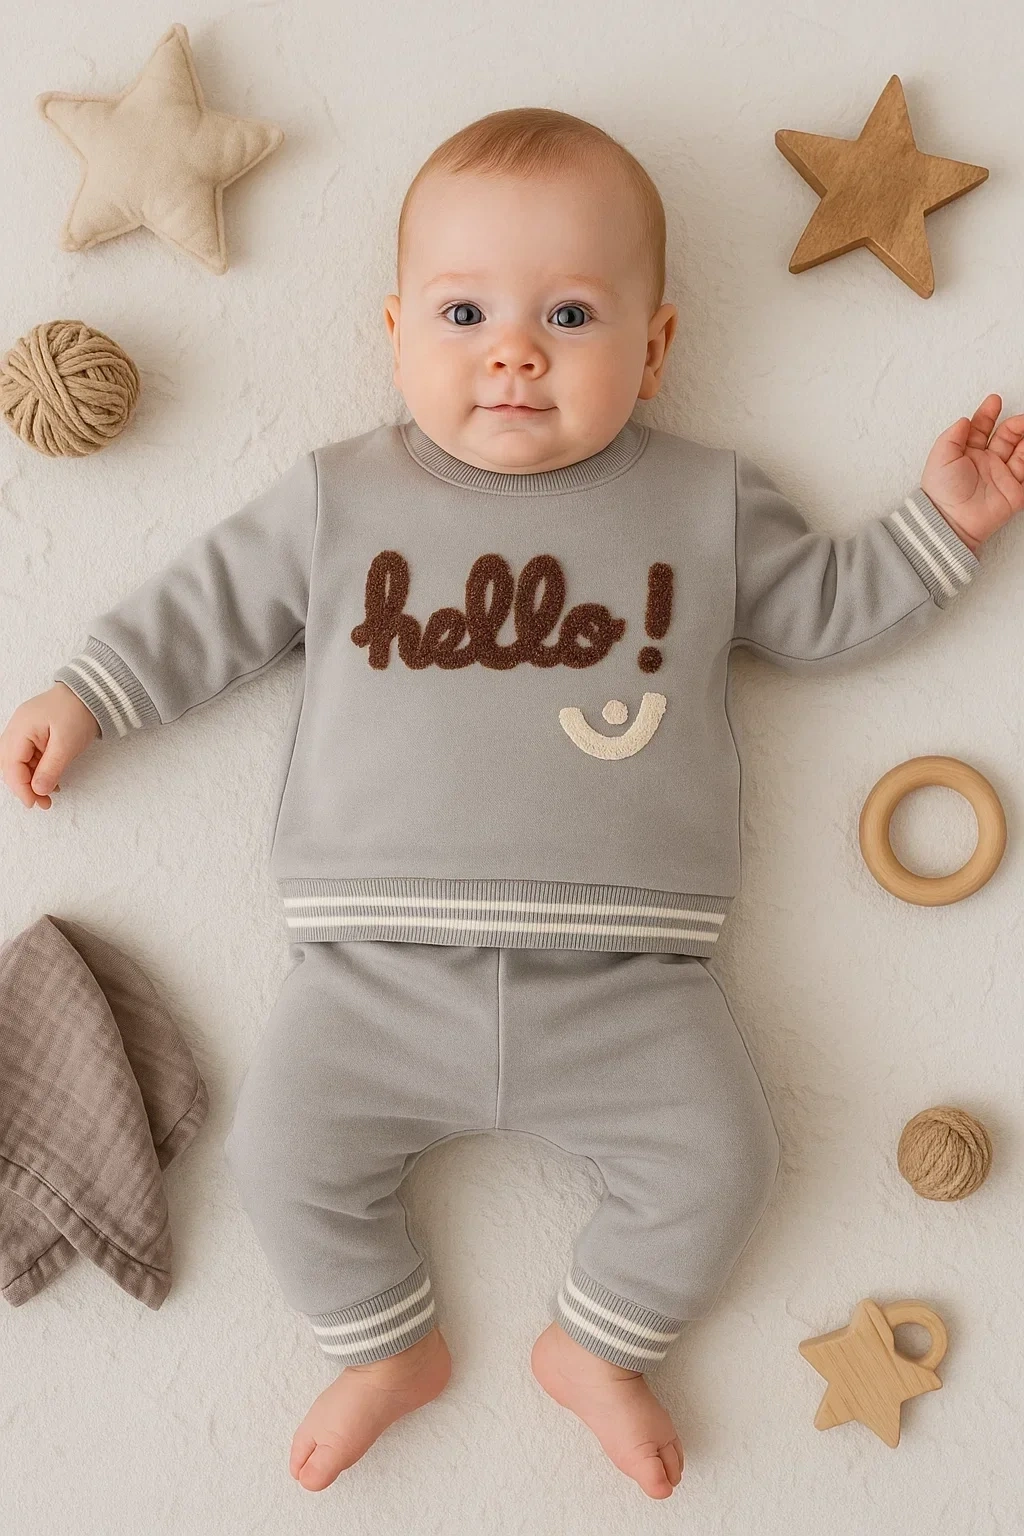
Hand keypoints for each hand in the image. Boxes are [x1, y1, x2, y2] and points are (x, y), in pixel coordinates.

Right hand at [0, 683, 98, 808]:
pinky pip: (28, 757)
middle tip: (42, 803)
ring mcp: (23, 731)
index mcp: (20, 729)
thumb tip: (38, 790)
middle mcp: (16, 730)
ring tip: (49, 794)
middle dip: (24, 787)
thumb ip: (50, 768)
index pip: (11, 766)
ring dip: (31, 780)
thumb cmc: (78, 712)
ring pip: (19, 763)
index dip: (21, 788)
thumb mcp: (67, 744)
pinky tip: (50, 780)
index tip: (34, 803)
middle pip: (10, 766)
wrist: (90, 693)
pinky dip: (37, 771)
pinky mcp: (33, 734)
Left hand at [920, 394, 1023, 554]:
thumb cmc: (942, 492)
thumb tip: (965, 419)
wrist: (952, 520)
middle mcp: (986, 462)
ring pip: (1020, 451)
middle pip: (1005, 436)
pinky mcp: (1015, 491)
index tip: (994, 400)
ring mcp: (1001, 475)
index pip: (981, 429)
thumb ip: (953, 436)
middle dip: (1014, 424)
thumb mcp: (941, 457)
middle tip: (1020, 419)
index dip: (987, 413)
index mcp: (967, 454)